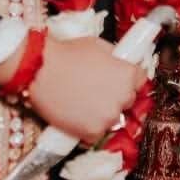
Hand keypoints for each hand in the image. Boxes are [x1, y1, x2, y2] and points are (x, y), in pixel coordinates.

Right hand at [0, 36, 145, 143]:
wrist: (39, 70)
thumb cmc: (66, 54)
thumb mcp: (98, 46)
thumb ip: (114, 58)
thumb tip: (118, 63)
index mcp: (128, 75)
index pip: (140, 81)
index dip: (128, 79)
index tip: (118, 80)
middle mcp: (123, 97)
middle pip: (128, 100)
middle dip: (115, 96)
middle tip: (95, 90)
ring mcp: (108, 117)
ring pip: (113, 118)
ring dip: (102, 113)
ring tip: (83, 103)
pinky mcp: (92, 132)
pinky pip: (97, 133)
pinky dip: (88, 127)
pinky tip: (76, 115)